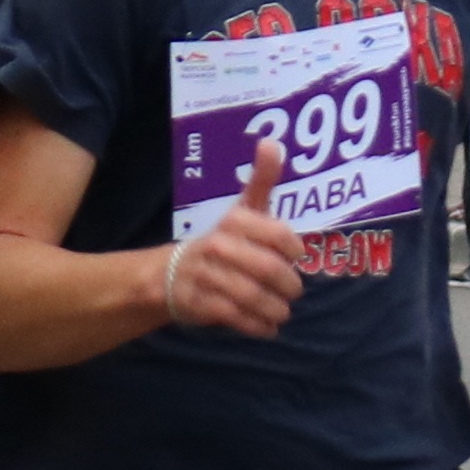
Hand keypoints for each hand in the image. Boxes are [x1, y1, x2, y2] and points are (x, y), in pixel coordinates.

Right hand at [162, 144, 307, 338]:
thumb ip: (261, 179)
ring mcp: (206, 275)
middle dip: (288, 285)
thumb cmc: (224, 240)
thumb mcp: (243, 209)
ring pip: (253, 296)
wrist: (172, 275)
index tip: (297, 257)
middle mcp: (218, 245)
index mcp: (234, 220)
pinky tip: (267, 327)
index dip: (294, 250)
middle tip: (293, 292)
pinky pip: (235, 317)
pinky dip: (257, 326)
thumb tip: (270, 142)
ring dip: (275, 309)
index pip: (278, 234)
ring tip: (282, 311)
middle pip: (268, 269)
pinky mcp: (199, 302)